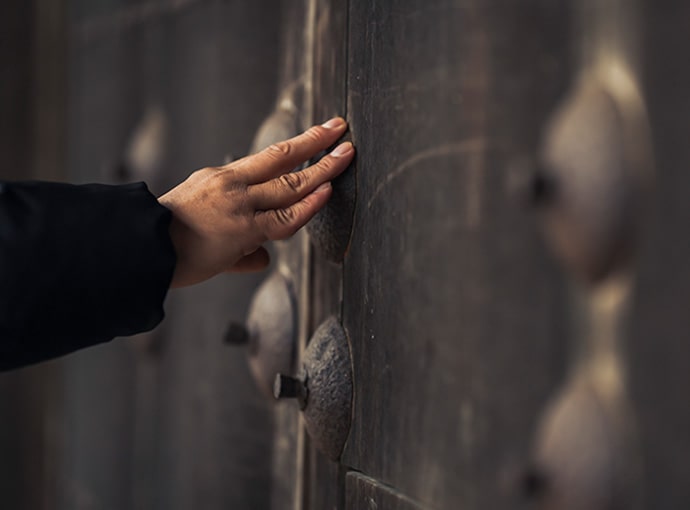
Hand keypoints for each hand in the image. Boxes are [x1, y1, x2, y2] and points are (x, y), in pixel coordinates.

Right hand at [158, 117, 353, 287]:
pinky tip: (327, 191)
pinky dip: (309, 205)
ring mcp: (239, 205)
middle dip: (316, 142)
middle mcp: (232, 184)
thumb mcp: (200, 222)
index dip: (297, 145)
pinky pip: (285, 219)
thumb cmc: (164, 239)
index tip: (317, 134)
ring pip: (290, 184)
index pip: (268, 158)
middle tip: (340, 128)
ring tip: (347, 154)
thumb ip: (238, 239)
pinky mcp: (243, 230)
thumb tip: (262, 257)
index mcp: (221, 178)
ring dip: (323, 168)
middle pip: (283, 158)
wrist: (139, 249)